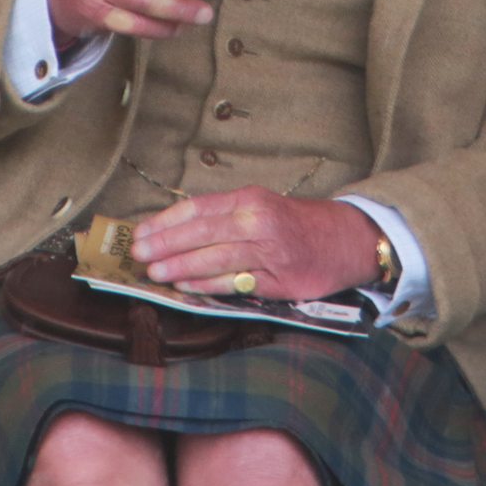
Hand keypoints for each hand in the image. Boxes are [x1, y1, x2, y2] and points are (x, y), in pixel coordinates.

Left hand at [130, 187, 381, 300]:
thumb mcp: (264, 207)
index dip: (166, 221)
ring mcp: (269, 251)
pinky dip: (206, 284)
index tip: (141, 232)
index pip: (199, 208)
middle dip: (165, 243)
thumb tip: (175, 232)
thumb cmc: (299, 224)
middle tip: (137, 254)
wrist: (348, 239)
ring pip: (215, 257)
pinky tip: (186, 286)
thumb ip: (226, 217)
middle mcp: (259, 221)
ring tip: (154, 273)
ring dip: (180, 265)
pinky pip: (234, 282)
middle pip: (202, 232)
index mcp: (251, 199)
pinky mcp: (278, 279)